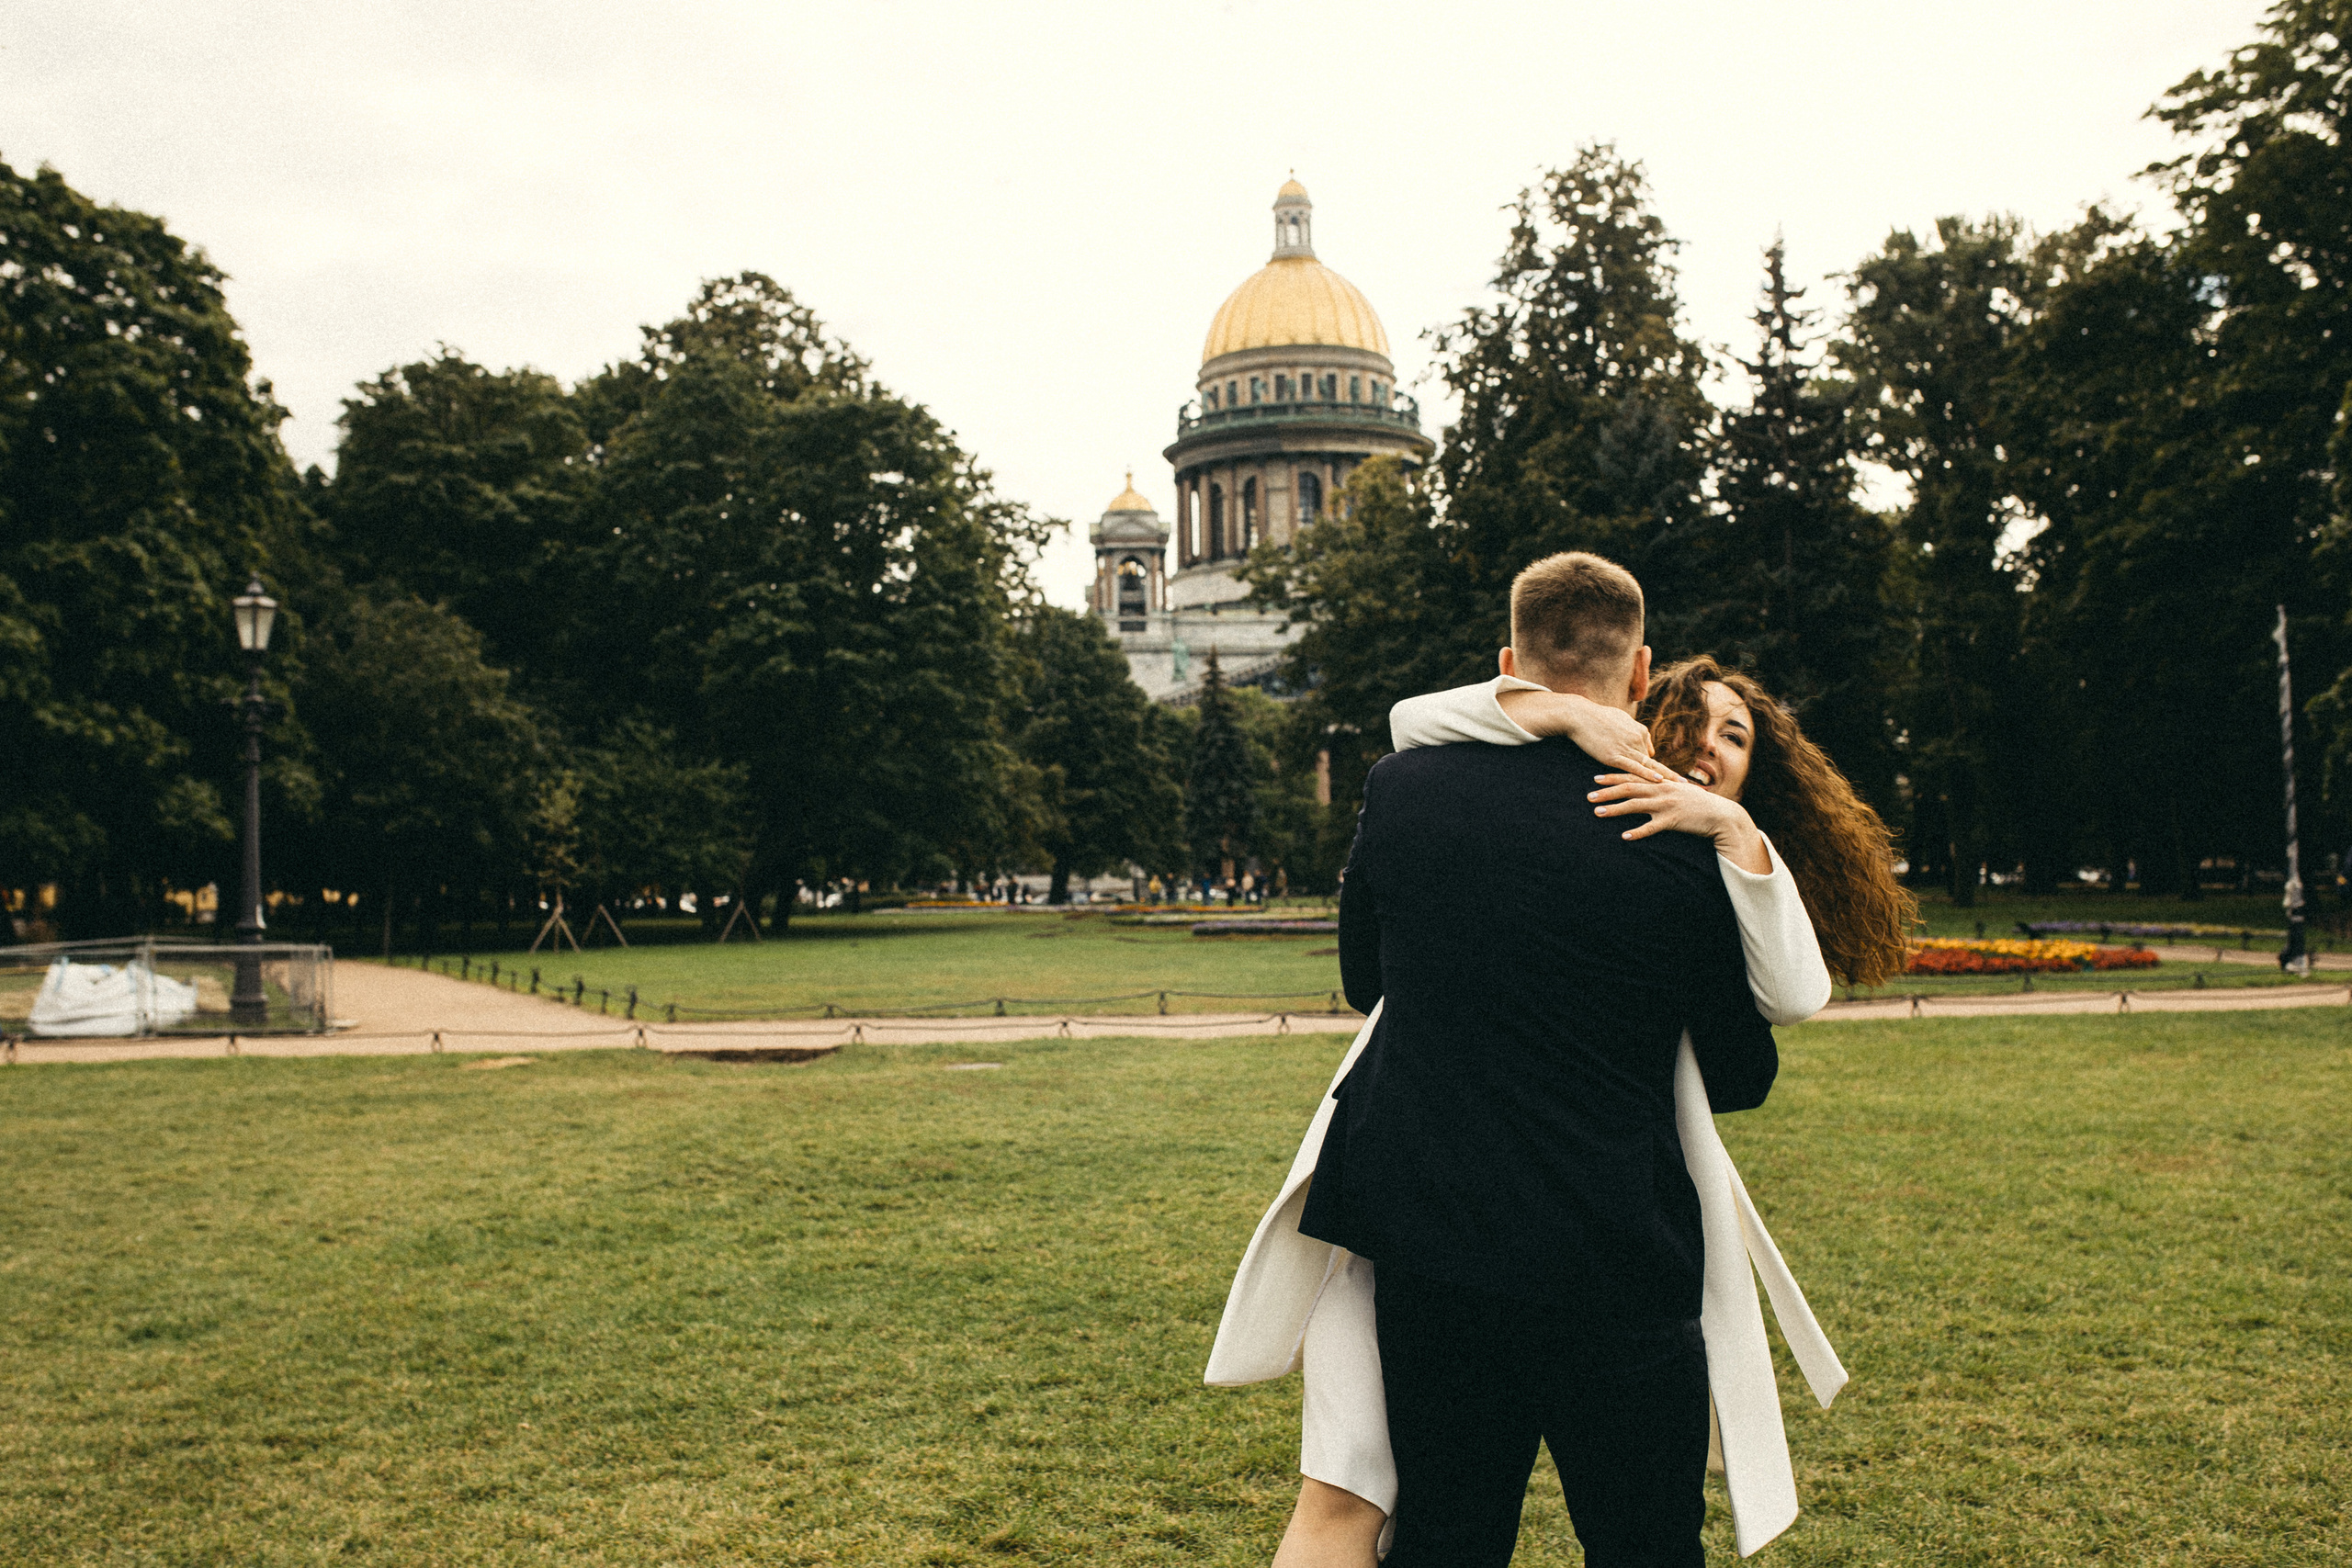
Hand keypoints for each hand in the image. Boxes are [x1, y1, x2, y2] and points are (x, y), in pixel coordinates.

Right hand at [1496, 691, 1670, 781]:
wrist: (1579, 716)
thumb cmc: (1597, 717)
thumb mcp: (1620, 720)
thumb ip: (1634, 732)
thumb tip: (1645, 746)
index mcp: (1638, 731)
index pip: (1650, 753)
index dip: (1661, 768)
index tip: (1674, 777)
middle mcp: (1637, 739)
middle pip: (1655, 762)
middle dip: (1671, 775)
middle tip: (1688, 784)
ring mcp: (1626, 747)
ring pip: (1649, 766)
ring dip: (1665, 778)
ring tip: (1679, 787)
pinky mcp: (1614, 755)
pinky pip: (1634, 767)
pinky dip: (1647, 774)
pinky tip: (1659, 781)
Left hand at [1588, 772, 1770, 872]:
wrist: (1720, 815)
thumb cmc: (1697, 804)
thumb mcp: (1678, 791)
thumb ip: (1661, 787)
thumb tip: (1646, 786)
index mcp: (1661, 783)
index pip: (1632, 776)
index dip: (1613, 777)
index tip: (1595, 778)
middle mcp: (1661, 790)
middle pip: (1629, 788)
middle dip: (1607, 792)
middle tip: (1588, 796)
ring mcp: (1666, 805)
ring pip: (1635, 805)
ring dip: (1615, 809)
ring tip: (1597, 813)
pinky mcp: (1673, 820)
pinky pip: (1652, 827)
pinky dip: (1638, 831)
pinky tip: (1624, 836)